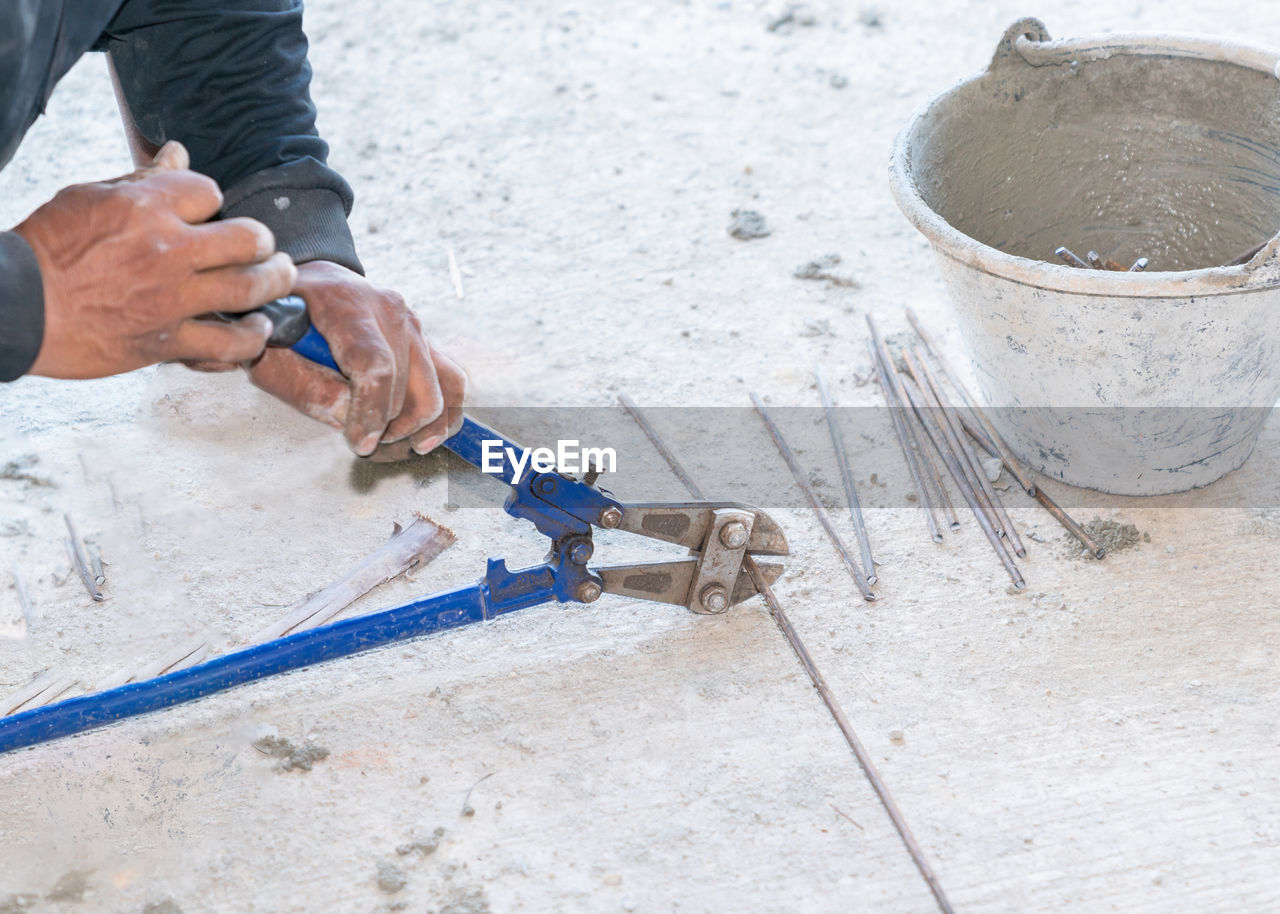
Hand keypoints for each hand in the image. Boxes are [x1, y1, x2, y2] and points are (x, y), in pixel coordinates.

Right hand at [14, 141, 293, 378]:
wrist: (17, 308)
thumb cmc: (46, 251)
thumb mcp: (88, 198)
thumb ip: (141, 180)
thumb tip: (178, 153)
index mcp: (145, 208)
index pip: (209, 191)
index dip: (212, 201)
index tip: (209, 214)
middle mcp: (167, 250)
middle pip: (249, 239)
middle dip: (263, 242)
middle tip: (266, 247)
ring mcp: (172, 298)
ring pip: (250, 289)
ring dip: (275, 283)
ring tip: (282, 278)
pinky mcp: (167, 341)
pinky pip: (227, 345)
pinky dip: (249, 340)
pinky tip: (256, 332)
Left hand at [243, 261, 466, 460]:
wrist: (314, 286)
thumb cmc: (284, 324)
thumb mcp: (268, 353)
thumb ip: (303, 386)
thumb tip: (350, 416)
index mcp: (345, 304)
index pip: (375, 365)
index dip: (372, 412)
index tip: (361, 444)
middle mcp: (390, 310)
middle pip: (407, 387)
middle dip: (387, 428)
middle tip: (361, 443)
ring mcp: (414, 324)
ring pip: (436, 390)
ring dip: (415, 428)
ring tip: (386, 440)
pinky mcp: (427, 340)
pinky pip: (452, 382)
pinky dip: (445, 416)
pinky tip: (424, 437)